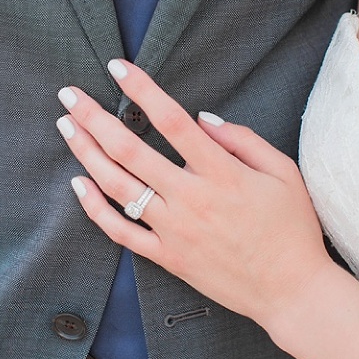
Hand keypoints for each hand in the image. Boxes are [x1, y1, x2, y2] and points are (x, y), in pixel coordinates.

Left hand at [56, 60, 332, 335]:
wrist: (292, 292)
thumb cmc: (293, 229)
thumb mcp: (283, 172)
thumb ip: (243, 138)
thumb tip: (202, 118)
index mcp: (222, 172)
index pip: (172, 120)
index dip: (142, 90)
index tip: (118, 67)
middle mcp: (191, 199)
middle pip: (129, 150)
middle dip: (94, 117)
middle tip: (69, 95)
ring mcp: (175, 231)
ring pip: (117, 187)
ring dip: (86, 154)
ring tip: (66, 127)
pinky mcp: (168, 258)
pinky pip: (121, 232)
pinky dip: (94, 208)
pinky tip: (77, 184)